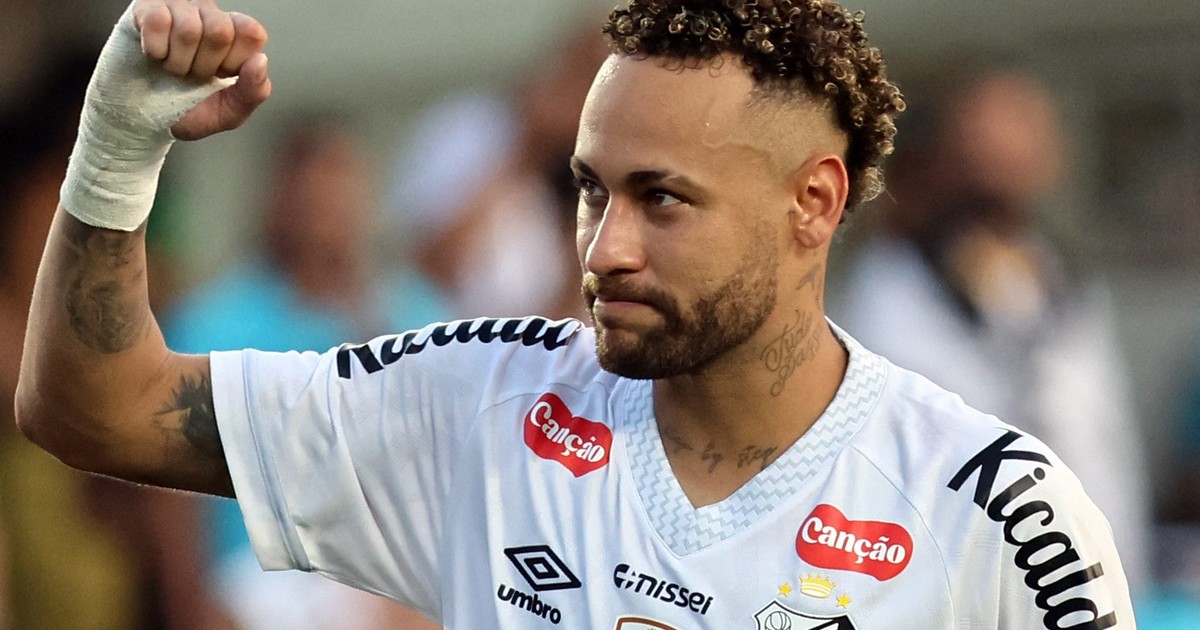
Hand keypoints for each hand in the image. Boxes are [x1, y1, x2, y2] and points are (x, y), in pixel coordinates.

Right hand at [133, 0, 271, 140]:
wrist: (141, 118)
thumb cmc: (186, 110)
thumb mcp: (229, 112)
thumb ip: (254, 91)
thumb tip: (260, 60)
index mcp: (233, 35)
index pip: (251, 32)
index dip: (235, 61)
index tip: (219, 75)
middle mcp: (207, 14)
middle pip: (220, 31)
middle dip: (204, 66)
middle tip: (191, 75)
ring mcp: (177, 8)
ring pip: (189, 29)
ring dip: (177, 62)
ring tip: (172, 67)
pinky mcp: (145, 9)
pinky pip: (157, 21)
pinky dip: (155, 50)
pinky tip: (154, 56)